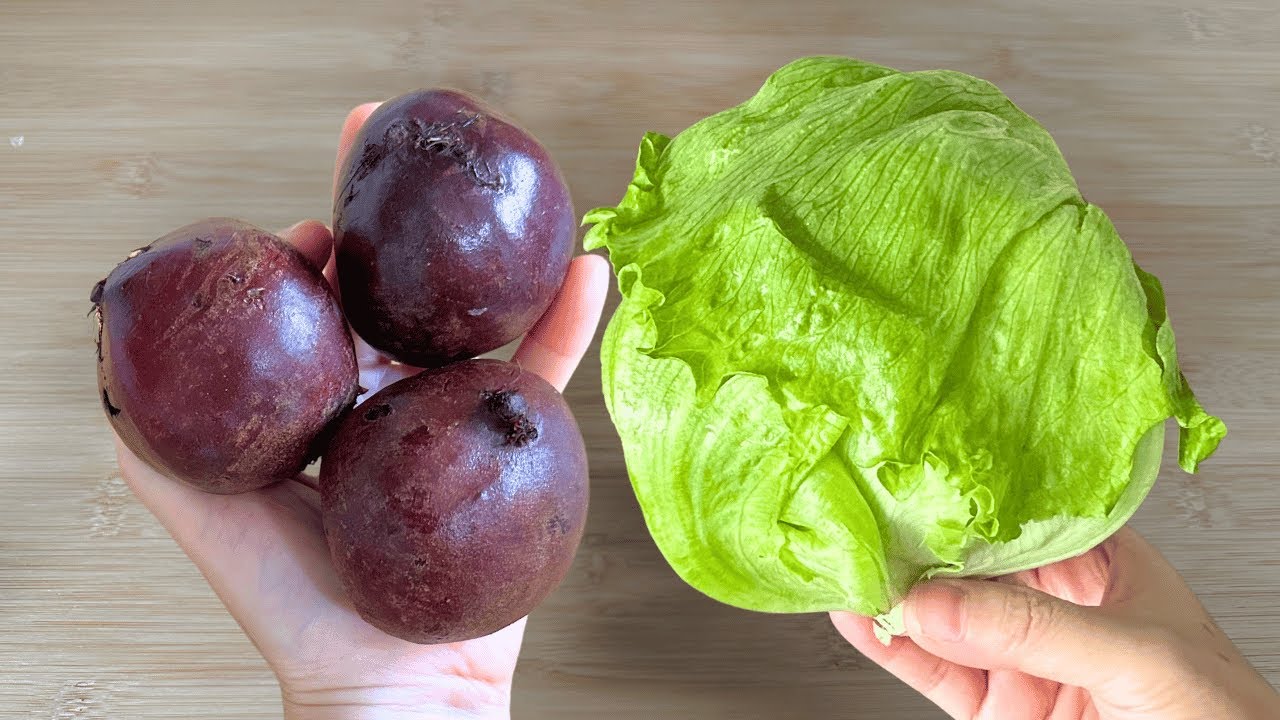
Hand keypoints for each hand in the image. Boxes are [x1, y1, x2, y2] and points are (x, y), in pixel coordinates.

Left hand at [115, 102, 610, 719]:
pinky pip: (545, 373)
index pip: (320, 312)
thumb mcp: (202, 519)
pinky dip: (568, 321)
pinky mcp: (512, 445)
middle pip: (397, 294)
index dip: (315, 256)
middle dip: (399, 217)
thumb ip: (157, 444)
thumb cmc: (292, 611)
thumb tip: (130, 355)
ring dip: (495, 254)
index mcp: (325, 409)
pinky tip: (585, 268)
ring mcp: (453, 421)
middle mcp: (390, 404)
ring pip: (477, 321)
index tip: (314, 227)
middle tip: (396, 146)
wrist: (386, 683)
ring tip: (501, 190)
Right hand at [832, 526, 1279, 718]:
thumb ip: (1038, 629)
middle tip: (863, 523)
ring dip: (891, 597)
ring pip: (941, 619)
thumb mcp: (1141, 657)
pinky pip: (932, 673)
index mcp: (1105, 568)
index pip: (1023, 519)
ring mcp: (1022, 661)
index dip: (968, 498)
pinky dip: (889, 649)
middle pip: (970, 566)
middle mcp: (1057, 609)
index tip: (914, 483)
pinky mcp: (996, 709)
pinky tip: (860, 621)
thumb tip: (941, 603)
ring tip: (846, 566)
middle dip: (916, 546)